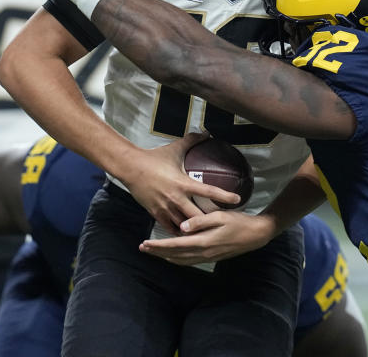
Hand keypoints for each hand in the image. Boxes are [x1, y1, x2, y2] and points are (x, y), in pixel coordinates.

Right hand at [117, 132, 241, 233]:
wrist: (130, 167)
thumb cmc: (154, 158)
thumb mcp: (175, 148)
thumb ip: (192, 140)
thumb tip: (207, 132)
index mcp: (183, 182)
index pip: (209, 190)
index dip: (224, 195)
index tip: (238, 199)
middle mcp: (176, 198)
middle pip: (198, 216)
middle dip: (209, 222)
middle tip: (222, 224)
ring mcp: (165, 208)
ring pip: (184, 226)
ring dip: (195, 230)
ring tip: (207, 234)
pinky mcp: (156, 213)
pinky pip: (170, 227)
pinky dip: (179, 232)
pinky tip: (186, 235)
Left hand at [139, 210, 275, 264]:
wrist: (256, 235)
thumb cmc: (238, 222)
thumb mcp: (220, 216)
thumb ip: (200, 221)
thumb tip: (181, 227)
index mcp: (203, 241)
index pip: (175, 246)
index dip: (158, 246)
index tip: (145, 244)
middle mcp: (203, 253)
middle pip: (175, 255)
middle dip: (158, 252)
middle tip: (143, 248)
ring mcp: (207, 257)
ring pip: (181, 260)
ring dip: (166, 257)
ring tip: (154, 252)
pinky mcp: (211, 257)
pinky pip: (189, 261)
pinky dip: (177, 259)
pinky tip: (173, 255)